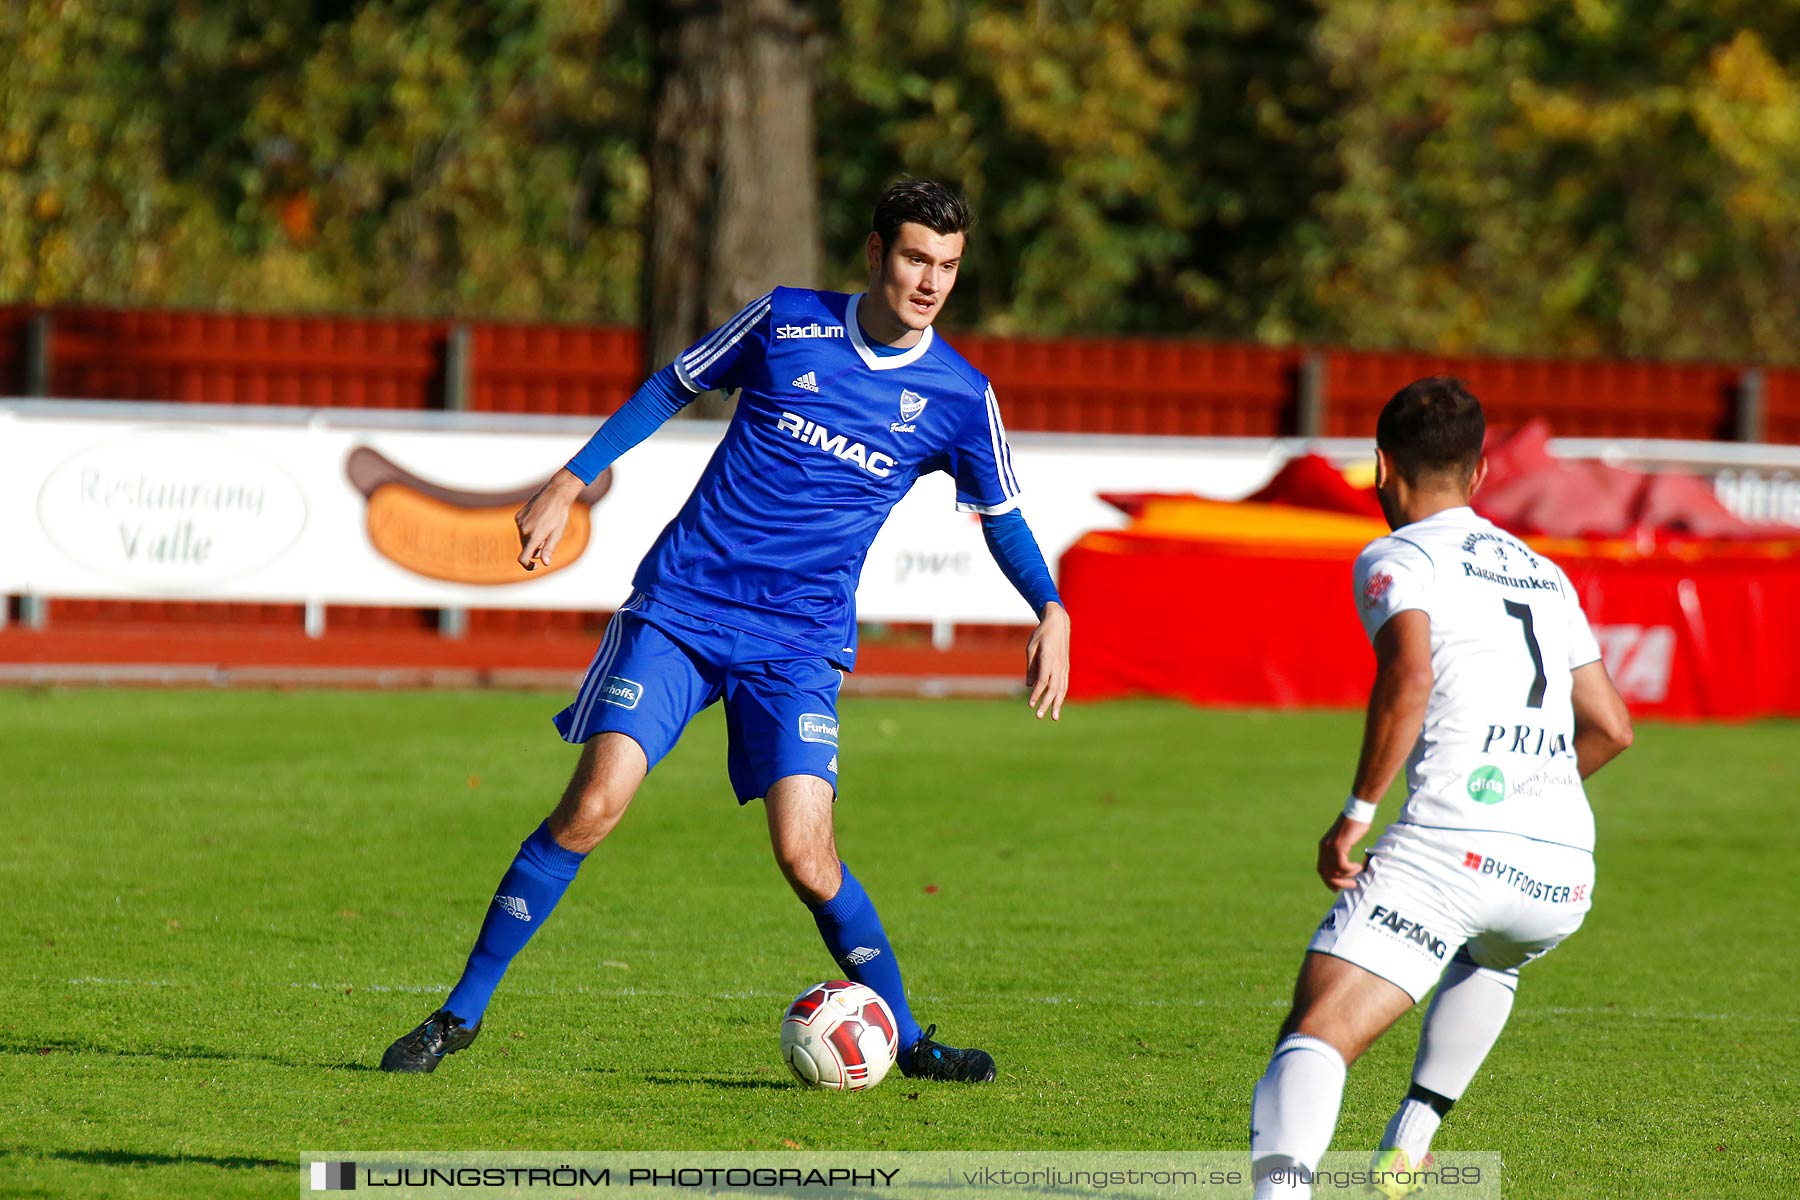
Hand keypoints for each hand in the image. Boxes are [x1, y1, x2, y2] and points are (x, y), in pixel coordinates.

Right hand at [514, 468, 584, 570]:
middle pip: (525, 548)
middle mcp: (525, 529)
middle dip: (533, 550)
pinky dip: (528, 530)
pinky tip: (539, 521)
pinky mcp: (518, 515)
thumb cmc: (559, 515)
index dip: (527, 565)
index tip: (534, 567)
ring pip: (523, 538)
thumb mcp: (557, 533)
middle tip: (545, 543)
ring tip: (544, 529)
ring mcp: (520, 522)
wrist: (555, 494)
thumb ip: (549, 549)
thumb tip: (544, 563)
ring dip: (531, 539)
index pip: (524, 557)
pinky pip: (521, 528)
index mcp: (535, 536)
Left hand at [1025, 601, 1070, 720]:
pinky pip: (1065, 683)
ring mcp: (1064, 666)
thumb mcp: (1031, 648)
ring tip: (1054, 717)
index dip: (1036, 694)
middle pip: (1053, 688)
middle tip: (1039, 716)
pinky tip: (1058, 704)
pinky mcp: (1066, 667)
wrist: (1059, 623)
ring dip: (1057, 704)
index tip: (1030, 705)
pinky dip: (1062, 695)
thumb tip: (1028, 685)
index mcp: (1048, 659)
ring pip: (1061, 688)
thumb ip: (1031, 667)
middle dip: (1046, 703)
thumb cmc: (1042, 634)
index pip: (1042, 681)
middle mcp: (1058, 665)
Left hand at [1316, 814, 1369, 891]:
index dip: (1328, 881)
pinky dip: (1350, 870)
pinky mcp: (1339, 845)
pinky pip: (1342, 865)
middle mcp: (1324, 847)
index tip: (1337, 889)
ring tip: (1357, 873)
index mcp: (1324, 846)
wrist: (1357, 811)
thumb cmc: (1355, 825)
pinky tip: (1358, 866)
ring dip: (1347, 877)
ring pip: (1334, 871)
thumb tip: (1345, 865)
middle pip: (1325, 873)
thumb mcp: (1345, 840)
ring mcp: (1330, 846)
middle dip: (1338, 883)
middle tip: (1352, 885)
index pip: (1321, 869)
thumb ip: (1342, 851)